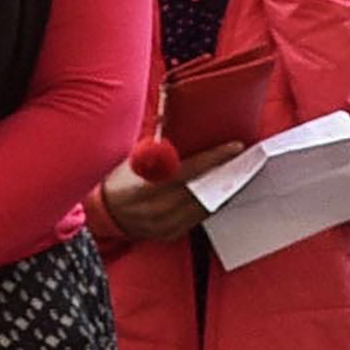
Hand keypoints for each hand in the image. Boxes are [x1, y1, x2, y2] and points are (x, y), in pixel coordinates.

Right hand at [93, 145, 238, 246]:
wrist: (104, 214)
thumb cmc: (120, 180)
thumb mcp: (135, 157)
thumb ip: (157, 144)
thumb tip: (173, 115)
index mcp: (147, 186)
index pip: (189, 170)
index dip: (214, 158)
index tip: (236, 147)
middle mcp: (157, 209)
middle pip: (202, 190)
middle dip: (226, 174)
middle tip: (245, 159)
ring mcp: (164, 225)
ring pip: (204, 207)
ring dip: (224, 191)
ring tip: (239, 173)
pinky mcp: (169, 235)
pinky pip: (197, 220)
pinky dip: (210, 204)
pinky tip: (221, 192)